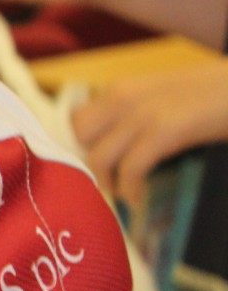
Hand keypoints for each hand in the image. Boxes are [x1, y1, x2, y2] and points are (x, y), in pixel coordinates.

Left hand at [72, 58, 227, 206]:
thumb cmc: (213, 96)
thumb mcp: (162, 100)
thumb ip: (133, 117)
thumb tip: (113, 149)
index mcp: (121, 88)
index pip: (76, 121)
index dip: (81, 148)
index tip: (94, 167)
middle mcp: (123, 96)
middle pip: (79, 138)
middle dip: (89, 163)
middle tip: (108, 182)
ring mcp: (143, 112)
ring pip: (99, 156)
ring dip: (108, 183)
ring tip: (123, 196)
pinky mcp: (167, 130)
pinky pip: (131, 168)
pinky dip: (131, 190)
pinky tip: (137, 201)